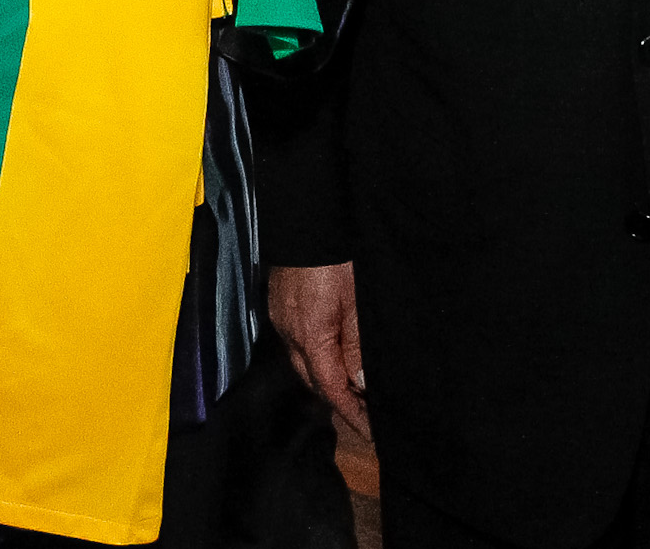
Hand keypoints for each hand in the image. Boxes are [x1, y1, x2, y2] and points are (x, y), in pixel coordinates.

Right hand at [268, 262, 367, 437]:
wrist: (307, 219)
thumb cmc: (337, 258)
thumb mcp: (356, 303)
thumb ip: (357, 346)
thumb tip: (359, 384)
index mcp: (310, 335)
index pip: (330, 387)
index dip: (351, 412)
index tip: (370, 430)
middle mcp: (289, 332)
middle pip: (312, 380)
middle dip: (337, 400)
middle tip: (365, 412)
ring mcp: (281, 319)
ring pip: (302, 363)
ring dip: (325, 379)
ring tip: (352, 387)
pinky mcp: (279, 306)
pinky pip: (296, 344)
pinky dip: (314, 357)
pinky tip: (330, 353)